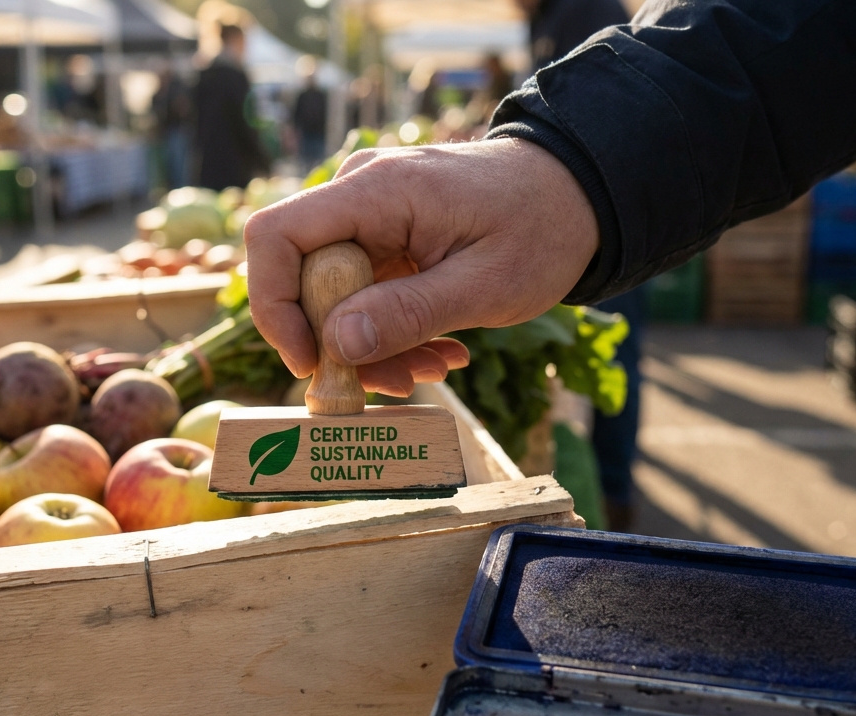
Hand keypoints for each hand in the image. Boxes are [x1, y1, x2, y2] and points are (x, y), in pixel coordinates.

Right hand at [244, 137, 598, 395]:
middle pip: (304, 277)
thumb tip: (335, 346)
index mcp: (376, 191)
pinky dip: (393, 328)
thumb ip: (407, 314)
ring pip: (334, 294)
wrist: (580, 193)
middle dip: (341, 343)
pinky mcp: (385, 236)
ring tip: (435, 368)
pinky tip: (439, 350)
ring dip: (374, 345)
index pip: (275, 237)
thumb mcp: (484, 286)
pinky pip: (364, 291)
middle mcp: (359, 193)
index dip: (275, 305)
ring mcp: (370, 214)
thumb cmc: (541, 229)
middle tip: (396, 384)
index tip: (311, 361)